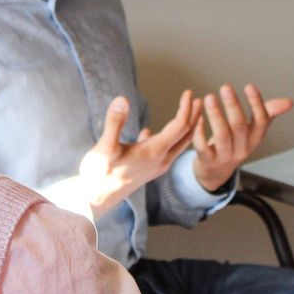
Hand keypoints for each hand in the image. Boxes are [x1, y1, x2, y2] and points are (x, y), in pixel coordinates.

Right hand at [77, 90, 201, 217]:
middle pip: (185, 135)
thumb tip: (123, 99)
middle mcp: (161, 160)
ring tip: (189, 113)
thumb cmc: (99, 175)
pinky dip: (168, 139)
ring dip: (186, 128)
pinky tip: (151, 132)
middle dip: (193, 116)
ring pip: (179, 145)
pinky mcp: (148, 171)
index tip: (188, 92)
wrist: (95, 202)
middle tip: (198, 99)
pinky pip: (165, 152)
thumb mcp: (104, 147)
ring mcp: (156, 167)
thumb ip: (115, 122)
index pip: (179, 126)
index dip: (185, 108)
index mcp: (154, 152)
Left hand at [192, 83, 292, 190]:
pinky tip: (197, 118)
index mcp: (255, 138)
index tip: (250, 86)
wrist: (216, 173)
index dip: (256, 104)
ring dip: (215, 115)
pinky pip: (203, 147)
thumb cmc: (235, 144)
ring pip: (221, 135)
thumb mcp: (253, 131)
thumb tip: (289, 102)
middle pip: (239, 126)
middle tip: (226, 87)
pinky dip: (199, 132)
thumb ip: (268, 113)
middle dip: (233, 106)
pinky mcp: (208, 161)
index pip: (261, 121)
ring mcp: (225, 156)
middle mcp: (242, 148)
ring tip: (209, 98)